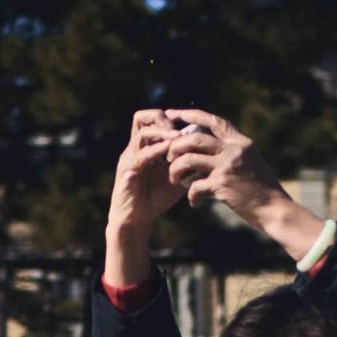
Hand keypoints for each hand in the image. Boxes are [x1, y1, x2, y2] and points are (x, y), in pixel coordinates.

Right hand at [107, 109, 186, 235]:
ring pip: (142, 131)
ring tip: (179, 137)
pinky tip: (171, 151)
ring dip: (163, 132)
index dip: (171, 119)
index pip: (152, 120)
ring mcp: (130, 157)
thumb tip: (208, 158)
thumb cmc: (155, 198)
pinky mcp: (128, 170)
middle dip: (163, 119)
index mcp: (145, 147)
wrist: (136, 219)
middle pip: (142, 117)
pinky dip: (157, 150)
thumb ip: (189, 167)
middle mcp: (135, 148)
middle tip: (181, 129)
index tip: (190, 126)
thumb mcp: (177, 179)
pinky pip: (142, 154)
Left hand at [162, 109, 324, 259]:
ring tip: (174, 179)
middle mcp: (234, 151)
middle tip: (168, 156)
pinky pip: (195, 186)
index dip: (190, 115)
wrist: (275, 210)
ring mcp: (228, 167)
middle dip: (175, 145)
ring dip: (176, 169)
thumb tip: (208, 146)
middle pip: (194, 138)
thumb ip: (232, 152)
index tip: (173, 115)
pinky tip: (194, 203)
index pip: (213, 121)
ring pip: (188, 159)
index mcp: (241, 143)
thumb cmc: (262, 190)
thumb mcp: (251, 163)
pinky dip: (191, 196)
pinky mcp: (222, 185)